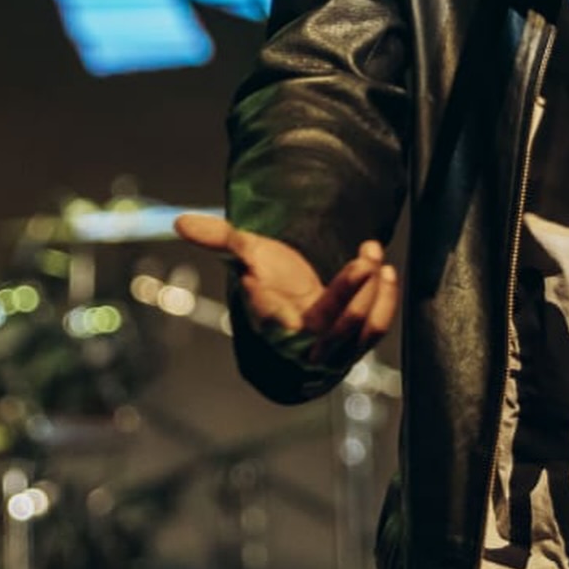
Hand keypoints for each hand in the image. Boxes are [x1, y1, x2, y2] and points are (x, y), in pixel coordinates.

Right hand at [174, 213, 398, 365]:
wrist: (294, 309)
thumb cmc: (269, 278)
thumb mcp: (245, 254)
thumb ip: (219, 238)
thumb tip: (180, 221)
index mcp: (268, 323)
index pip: (270, 320)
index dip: (267, 303)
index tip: (257, 278)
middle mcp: (300, 342)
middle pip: (327, 327)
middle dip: (348, 292)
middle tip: (366, 257)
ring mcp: (331, 346)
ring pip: (356, 328)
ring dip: (371, 291)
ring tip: (372, 252)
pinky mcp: (356, 343)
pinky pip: (374, 330)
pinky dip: (385, 303)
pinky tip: (388, 271)